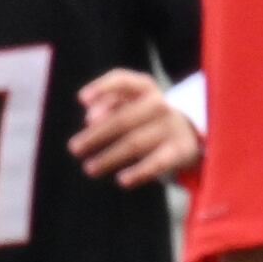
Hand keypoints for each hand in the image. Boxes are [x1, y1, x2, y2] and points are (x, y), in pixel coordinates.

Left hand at [71, 68, 201, 184]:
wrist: (188, 132)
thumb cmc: (143, 117)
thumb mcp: (126, 104)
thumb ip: (104, 106)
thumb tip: (90, 118)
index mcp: (145, 88)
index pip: (123, 81)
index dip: (102, 88)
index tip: (81, 99)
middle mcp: (160, 104)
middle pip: (123, 119)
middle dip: (96, 134)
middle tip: (74, 148)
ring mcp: (171, 127)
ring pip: (135, 143)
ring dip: (109, 157)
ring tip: (89, 168)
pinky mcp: (181, 150)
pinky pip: (158, 163)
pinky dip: (139, 172)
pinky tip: (122, 180)